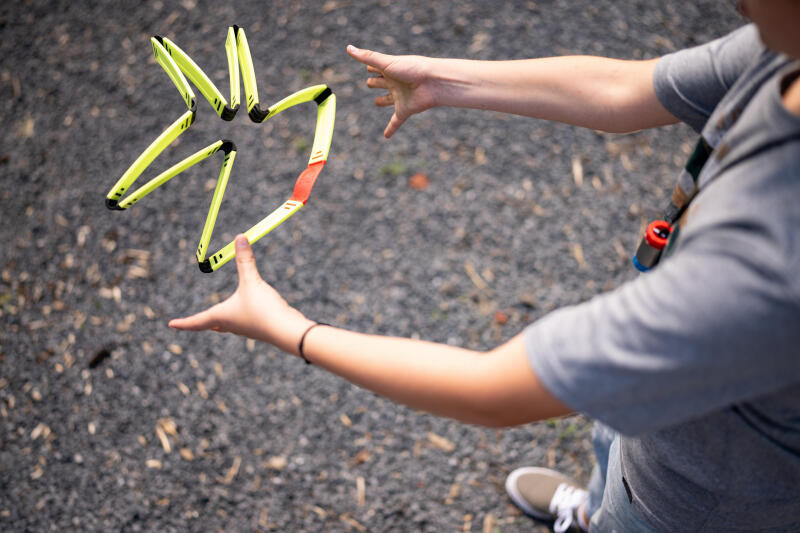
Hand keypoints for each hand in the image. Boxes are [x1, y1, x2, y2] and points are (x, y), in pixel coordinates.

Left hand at [169, 235, 314, 356]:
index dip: (183, 322)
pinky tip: (250, 311)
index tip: (171, 324)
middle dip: (204, 323)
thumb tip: (239, 237)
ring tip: (221, 316)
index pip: (197, 321)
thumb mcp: (252, 281)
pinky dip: (241, 317)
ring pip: (230, 325)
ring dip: (223, 320)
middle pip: (213, 325)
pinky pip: (246, 322)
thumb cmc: (264, 309)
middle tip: (195, 323)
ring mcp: (247, 329)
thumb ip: (245, 260)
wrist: (287, 330)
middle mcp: (232, 325)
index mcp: (222, 316)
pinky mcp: (260, 328)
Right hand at [347, 45, 438, 137]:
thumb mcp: (387, 63)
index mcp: (390, 70)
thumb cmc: (412, 69)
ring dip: (383, 101)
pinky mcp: (405, 110)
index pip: (376, 67)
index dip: (370, 66)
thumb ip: (368, 57)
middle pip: (381, 82)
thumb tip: (348, 48)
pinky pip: (395, 122)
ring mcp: (400, 97)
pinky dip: (391, 129)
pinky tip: (386, 136)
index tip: (367, 65)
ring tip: (377, 102)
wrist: (433, 82)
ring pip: (388, 99)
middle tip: (370, 83)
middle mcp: (395, 82)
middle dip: (376, 82)